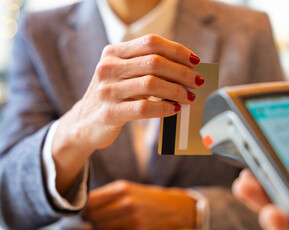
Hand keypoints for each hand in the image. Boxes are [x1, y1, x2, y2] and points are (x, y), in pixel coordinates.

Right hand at [51, 34, 202, 192]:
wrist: (85, 123)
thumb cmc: (113, 96)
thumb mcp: (123, 75)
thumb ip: (146, 68)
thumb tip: (185, 70)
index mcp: (113, 53)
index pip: (151, 43)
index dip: (177, 50)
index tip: (195, 61)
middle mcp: (108, 68)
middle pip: (154, 62)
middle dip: (182, 72)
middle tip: (197, 82)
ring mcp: (107, 90)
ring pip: (151, 84)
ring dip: (176, 90)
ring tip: (189, 97)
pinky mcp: (110, 113)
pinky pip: (143, 108)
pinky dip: (164, 108)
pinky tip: (174, 109)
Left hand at [82, 180, 195, 229]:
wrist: (172, 207)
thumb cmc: (145, 197)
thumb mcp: (127, 189)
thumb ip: (106, 196)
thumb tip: (84, 206)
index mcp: (121, 188)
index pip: (90, 200)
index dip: (82, 207)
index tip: (82, 209)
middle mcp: (125, 202)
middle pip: (92, 215)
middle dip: (89, 218)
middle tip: (90, 218)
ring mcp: (131, 217)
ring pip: (100, 227)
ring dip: (98, 227)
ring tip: (103, 223)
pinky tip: (116, 227)